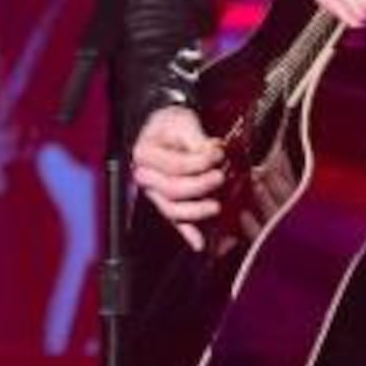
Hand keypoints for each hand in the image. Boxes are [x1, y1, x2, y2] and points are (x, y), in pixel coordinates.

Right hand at [130, 103, 227, 249]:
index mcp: (145, 154)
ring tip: (216, 206)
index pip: (174, 166)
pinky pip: (175, 222)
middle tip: (220, 177)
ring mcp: (155, 193)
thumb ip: (196, 138)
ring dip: (196, 211)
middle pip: (172, 190)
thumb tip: (211, 151)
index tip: (218, 153)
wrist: (167, 130)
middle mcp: (145, 177)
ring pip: (172, 210)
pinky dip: (188, 234)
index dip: (199, 162)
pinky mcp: (167, 204)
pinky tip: (200, 244)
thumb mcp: (183, 122)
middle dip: (200, 186)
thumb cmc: (173, 126)